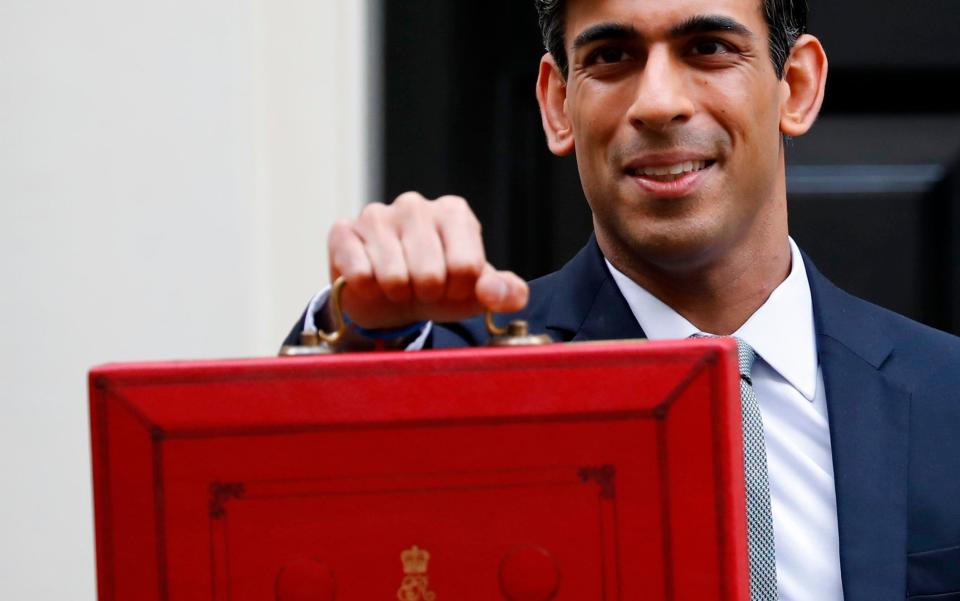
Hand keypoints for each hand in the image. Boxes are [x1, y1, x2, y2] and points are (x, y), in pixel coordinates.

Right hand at [327, 192, 528, 328]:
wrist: (388, 298)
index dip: (458, 290)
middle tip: (420, 288)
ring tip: (397, 285)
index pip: (467, 267)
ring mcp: (377, 214)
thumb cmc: (437, 289)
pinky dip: (367, 290)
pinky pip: (359, 275)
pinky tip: (370, 280)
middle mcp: (415, 205)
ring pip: (393, 277)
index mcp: (454, 212)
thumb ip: (504, 293)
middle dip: (427, 294)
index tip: (450, 286)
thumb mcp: (475, 293)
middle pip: (430, 274)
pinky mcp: (343, 231)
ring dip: (397, 294)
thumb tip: (496, 293)